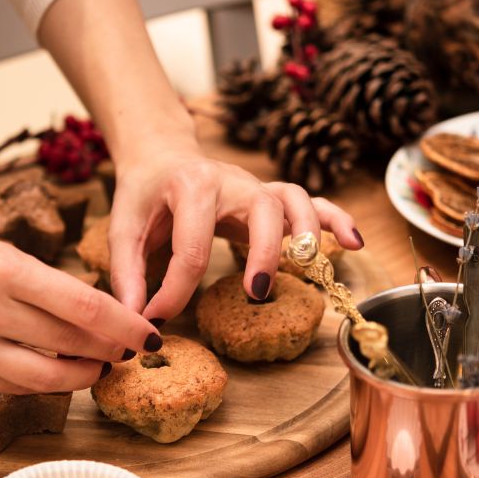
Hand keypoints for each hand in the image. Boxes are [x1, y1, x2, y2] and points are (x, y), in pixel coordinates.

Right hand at [0, 212, 162, 393]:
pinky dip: (42, 382)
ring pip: (46, 378)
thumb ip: (43, 283)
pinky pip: (12, 386)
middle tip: (131, 349)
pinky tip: (58, 372)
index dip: (124, 325)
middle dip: (111, 350)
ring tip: (99, 365)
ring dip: (82, 374)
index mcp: (2, 271)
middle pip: (71, 344)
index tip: (147, 333)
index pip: (84, 307)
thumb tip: (95, 313)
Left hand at [108, 141, 362, 319]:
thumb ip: (127, 274)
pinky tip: (354, 244)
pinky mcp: (271, 197)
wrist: (161, 156)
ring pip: (294, 200)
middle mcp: (230, 181)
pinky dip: (336, 219)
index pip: (190, 246)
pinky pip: (313, 201)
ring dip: (307, 233)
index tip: (159, 320)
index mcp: (190, 185)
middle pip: (261, 210)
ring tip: (308, 269)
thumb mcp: (124, 228)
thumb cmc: (144, 195)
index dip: (175, 291)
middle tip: (256, 293)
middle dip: (264, 252)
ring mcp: (256, 187)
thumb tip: (138, 321)